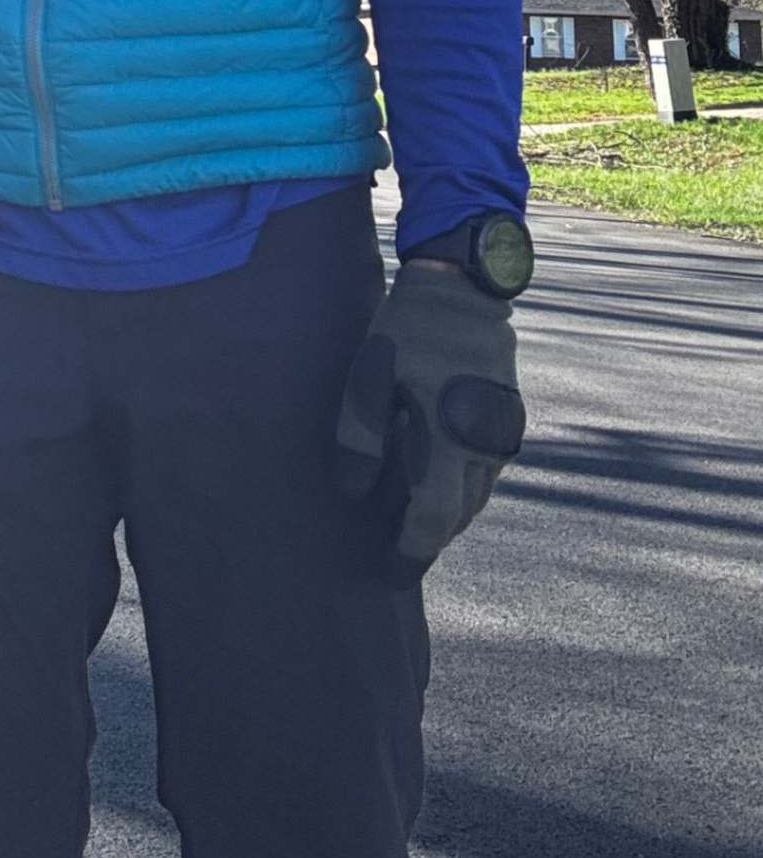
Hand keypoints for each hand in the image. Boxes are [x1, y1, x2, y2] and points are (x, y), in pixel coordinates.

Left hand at [334, 261, 524, 579]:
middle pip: (457, 514)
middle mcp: (486, 444)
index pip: (436, 520)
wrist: (463, 284)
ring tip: (406, 518)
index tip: (390, 573)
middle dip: (426, 536)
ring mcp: (501, 431)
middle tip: (391, 550)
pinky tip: (431, 475)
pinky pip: (482, 468)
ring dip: (444, 511)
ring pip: (474, 494)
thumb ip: (359, 437)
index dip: (412, 552)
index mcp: (453, 440)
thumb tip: (352, 493)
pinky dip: (458, 483)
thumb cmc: (409, 329)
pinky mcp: (505, 416)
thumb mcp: (370, 377)